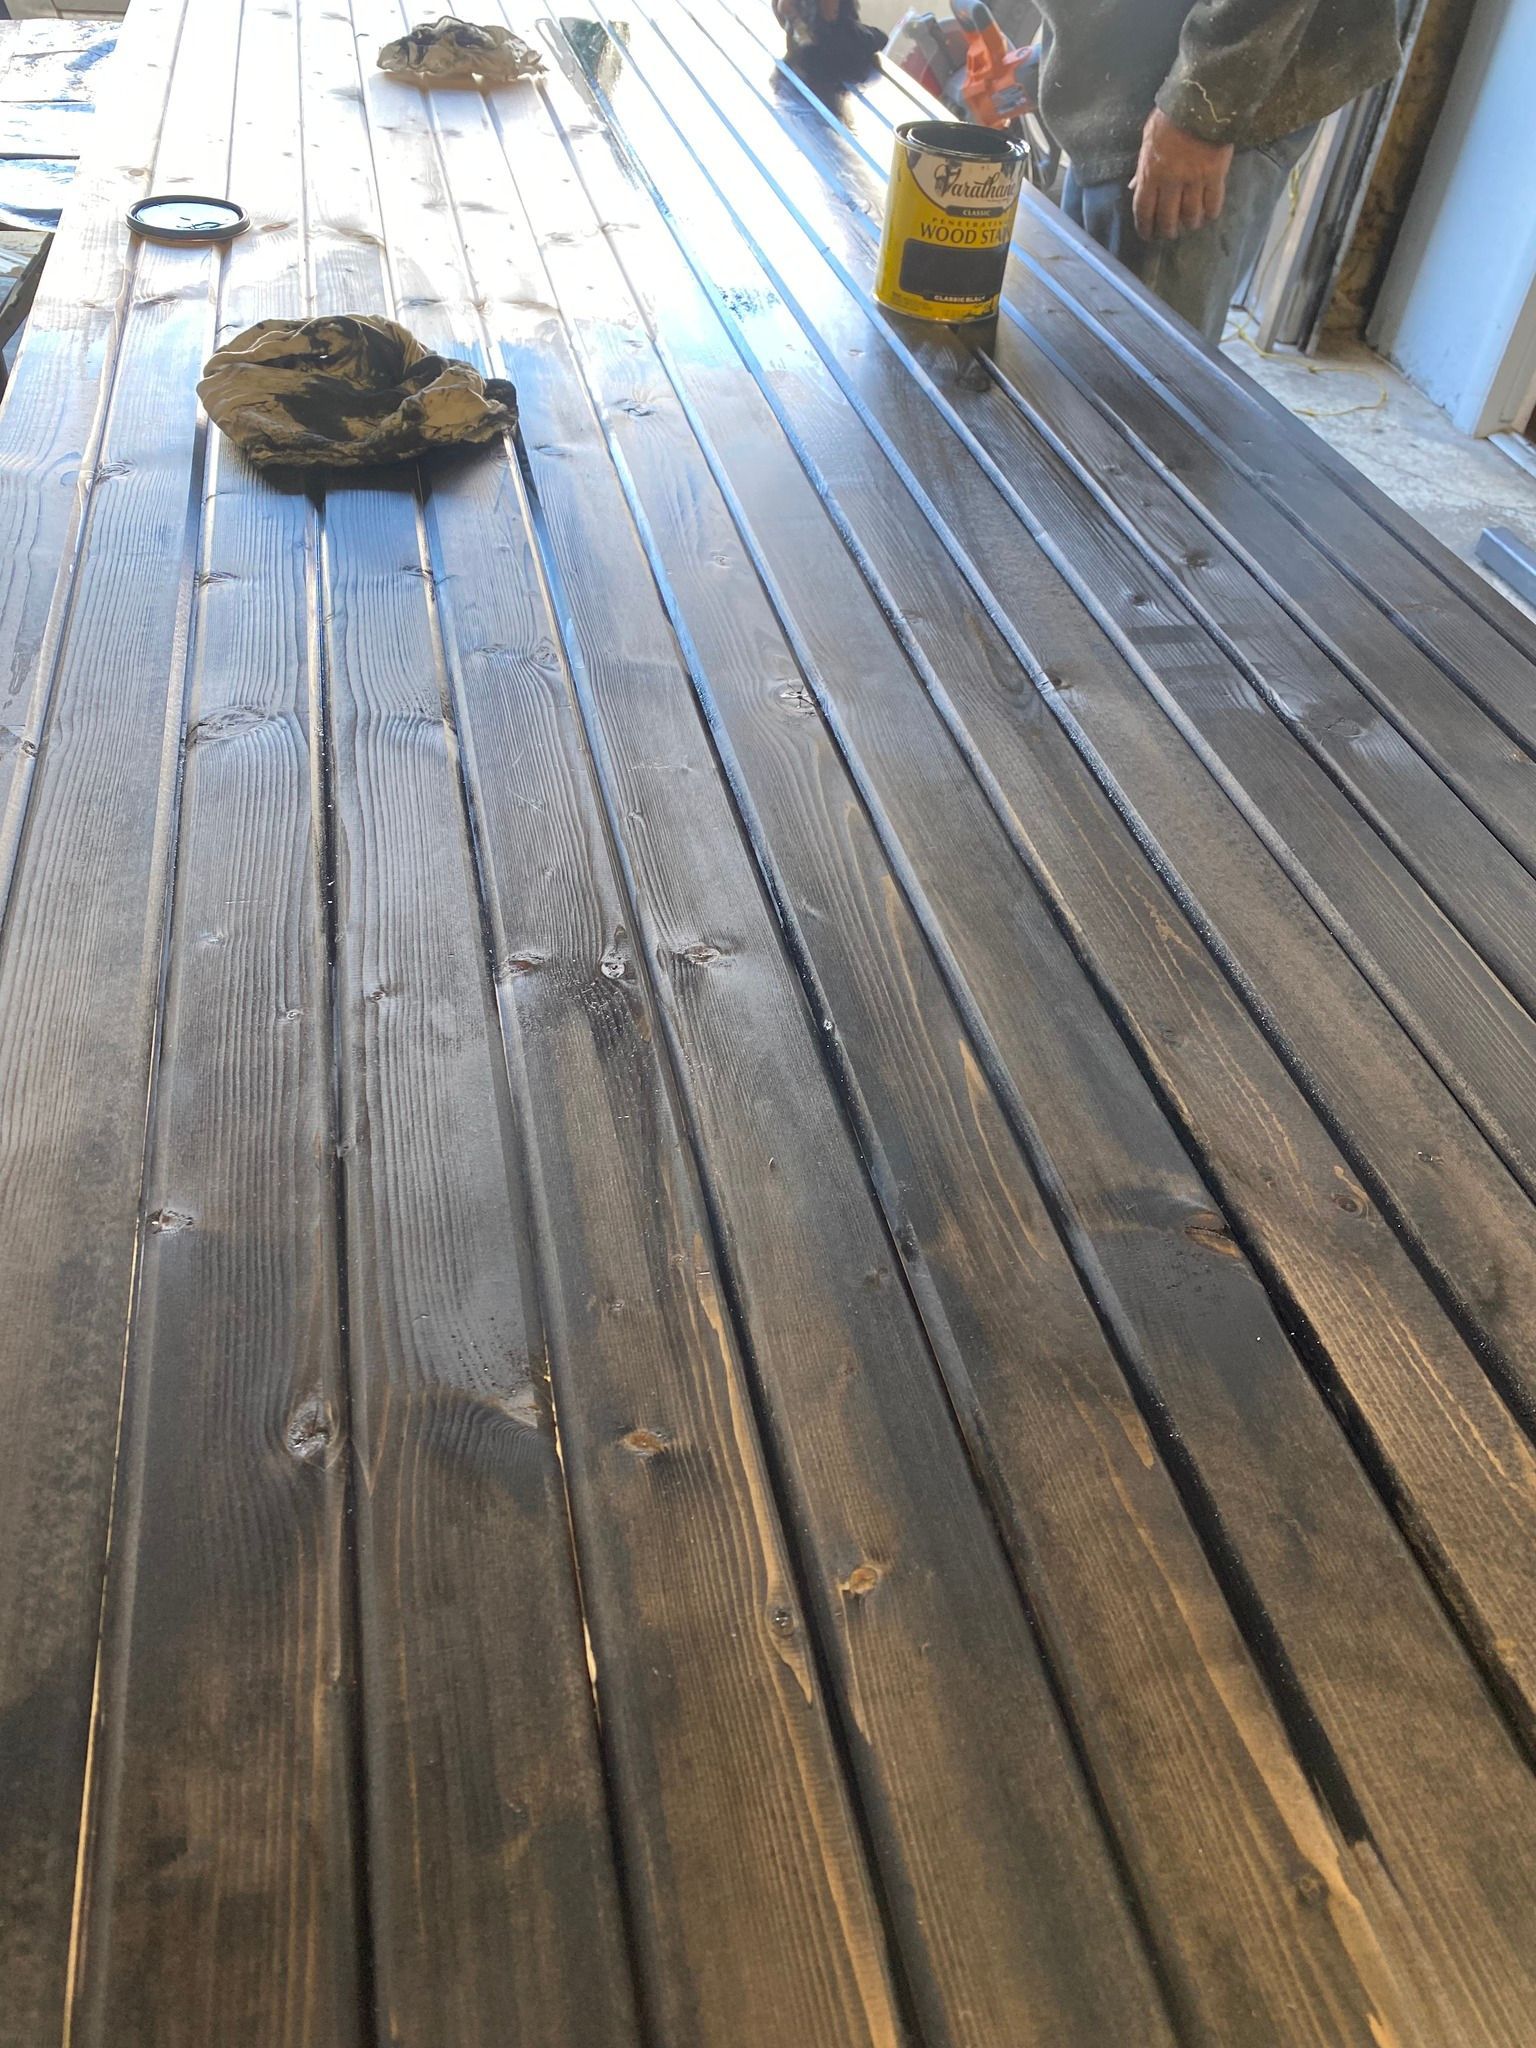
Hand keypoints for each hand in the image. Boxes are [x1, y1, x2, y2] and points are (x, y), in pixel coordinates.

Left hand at [1130, 109, 1232, 241]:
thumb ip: (1142, 166)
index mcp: (1150, 172)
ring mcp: (1194, 179)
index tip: (1148, 235)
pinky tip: (1208, 215)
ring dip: (1189, 224)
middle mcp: (1171, 181)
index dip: (1145, 228)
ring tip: (1189, 224)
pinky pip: (1213, 203)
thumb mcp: (1148, 139)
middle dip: (1167, 231)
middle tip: (1170, 233)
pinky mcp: (1216, 174)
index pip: (1143, 210)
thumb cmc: (1171, 117)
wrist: (1201, 99)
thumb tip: (1135, 187)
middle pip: (1167, 219)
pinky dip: (1210, 213)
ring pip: (1191, 215)